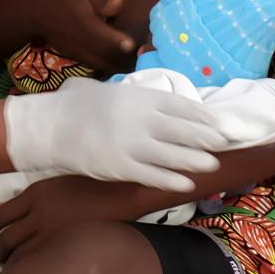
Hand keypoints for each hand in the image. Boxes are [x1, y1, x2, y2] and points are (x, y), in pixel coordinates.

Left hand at [0, 175, 141, 262]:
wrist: (124, 196)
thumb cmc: (90, 188)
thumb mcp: (56, 186)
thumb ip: (29, 199)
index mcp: (37, 194)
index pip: (2, 215)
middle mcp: (40, 214)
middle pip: (7, 238)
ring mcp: (54, 234)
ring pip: (20, 255)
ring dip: (11, 264)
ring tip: (10, 268)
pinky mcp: (67, 249)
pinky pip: (39, 265)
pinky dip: (28, 271)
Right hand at [4, 77, 226, 191]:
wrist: (51, 127)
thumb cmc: (78, 106)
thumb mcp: (111, 90)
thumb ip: (137, 97)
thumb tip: (164, 104)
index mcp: (139, 97)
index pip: (181, 106)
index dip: (203, 116)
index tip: (217, 123)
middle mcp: (140, 119)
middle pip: (184, 130)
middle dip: (206, 138)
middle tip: (223, 144)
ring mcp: (132, 144)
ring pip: (174, 155)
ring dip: (196, 160)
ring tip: (212, 164)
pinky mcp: (122, 167)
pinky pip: (154, 175)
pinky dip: (172, 180)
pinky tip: (186, 183)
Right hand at [26, 0, 135, 71]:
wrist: (34, 14)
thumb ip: (102, 2)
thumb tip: (121, 3)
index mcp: (84, 23)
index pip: (103, 35)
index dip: (118, 41)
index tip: (132, 45)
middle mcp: (81, 41)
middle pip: (105, 54)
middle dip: (125, 59)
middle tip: (143, 58)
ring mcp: (78, 52)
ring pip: (101, 63)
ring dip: (118, 66)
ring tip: (136, 65)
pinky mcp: (76, 57)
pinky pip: (95, 65)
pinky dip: (109, 67)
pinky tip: (121, 66)